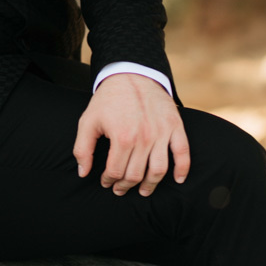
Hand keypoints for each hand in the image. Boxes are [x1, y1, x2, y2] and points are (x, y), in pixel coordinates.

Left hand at [74, 73, 188, 197]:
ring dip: (151, 185)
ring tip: (143, 191)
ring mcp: (162, 132)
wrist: (131, 74)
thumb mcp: (88, 120)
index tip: (106, 182)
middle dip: (125, 185)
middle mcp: (144, 137)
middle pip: (136, 174)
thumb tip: (83, 173)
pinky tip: (177, 179)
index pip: (116, 171)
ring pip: (158, 170)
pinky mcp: (175, 126)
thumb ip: (83, 148)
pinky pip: (183, 153)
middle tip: (120, 189)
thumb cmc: (108, 99)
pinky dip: (182, 169)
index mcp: (122, 136)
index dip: (109, 180)